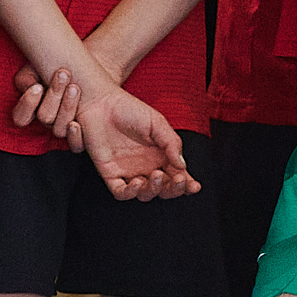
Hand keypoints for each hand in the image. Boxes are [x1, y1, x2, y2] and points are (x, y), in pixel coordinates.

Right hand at [10, 27, 140, 137]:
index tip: (38, 86)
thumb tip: (29, 88)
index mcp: (33, 108)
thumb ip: (27, 77)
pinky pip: (75, 146)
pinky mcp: (82, 135)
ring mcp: (64, 128)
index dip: (27, 104)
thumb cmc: (62, 64)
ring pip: (59, 129)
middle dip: (53, 95)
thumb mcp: (38, 66)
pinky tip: (79, 121)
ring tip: (75, 87)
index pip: (20, 117)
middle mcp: (48, 120)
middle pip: (44, 117)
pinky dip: (75, 135)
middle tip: (63, 74)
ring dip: (67, 106)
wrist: (94, 64)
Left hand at [74, 88, 195, 201]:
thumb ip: (171, 143)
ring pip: (145, 194)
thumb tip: (182, 164)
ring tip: (157, 176)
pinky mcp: (110, 173)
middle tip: (177, 180)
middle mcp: (146, 167)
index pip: (177, 175)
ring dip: (154, 190)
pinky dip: (130, 192)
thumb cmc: (129, 109)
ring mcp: (128, 172)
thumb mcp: (157, 123)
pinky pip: (121, 192)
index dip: (187, 184)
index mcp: (160, 156)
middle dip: (173, 189)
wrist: (102, 102)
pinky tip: (137, 182)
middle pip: (164, 189)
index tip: (194, 186)